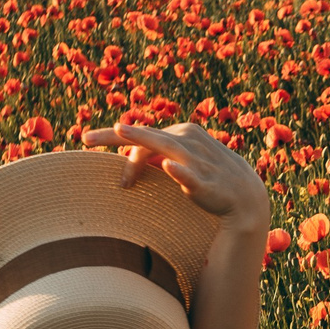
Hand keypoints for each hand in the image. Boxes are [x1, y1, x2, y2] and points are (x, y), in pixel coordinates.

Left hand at [81, 122, 267, 225]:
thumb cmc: (209, 176)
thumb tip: (129, 155)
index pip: (142, 133)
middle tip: (84, 137)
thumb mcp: (181, 160)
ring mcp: (197, 160)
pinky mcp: (206, 181)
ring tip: (122, 132)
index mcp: (180, 133)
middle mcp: (187, 140)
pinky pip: (191, 174)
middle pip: (146, 136)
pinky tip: (170, 166)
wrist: (244, 196)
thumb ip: (156, 155)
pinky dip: (181, 170)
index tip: (85, 140)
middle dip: (116, 136)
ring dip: (143, 142)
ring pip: (165, 147)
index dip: (112, 136)